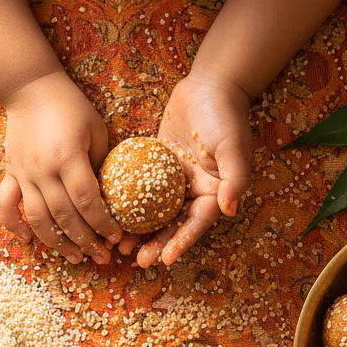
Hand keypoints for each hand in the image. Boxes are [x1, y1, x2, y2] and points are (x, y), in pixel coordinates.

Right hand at [0, 71, 121, 264]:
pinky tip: (27, 240)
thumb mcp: (97, 131)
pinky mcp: (10, 173)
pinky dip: (14, 226)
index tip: (116, 236)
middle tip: (102, 256)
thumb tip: (114, 198)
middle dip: (86, 240)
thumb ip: (102, 165)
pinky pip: (6, 205)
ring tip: (75, 257)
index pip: (87, 201)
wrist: (31, 87)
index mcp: (68, 158)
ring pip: (38, 219)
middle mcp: (43, 170)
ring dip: (57, 243)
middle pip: (64, 216)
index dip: (103, 224)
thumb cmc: (71, 107)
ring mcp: (23, 173)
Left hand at [120, 73, 251, 267]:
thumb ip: (235, 179)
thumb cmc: (226, 116)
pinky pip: (140, 189)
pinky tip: (111, 213)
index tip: (166, 259)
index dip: (181, 243)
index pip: (196, 224)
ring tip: (122, 245)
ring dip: (140, 231)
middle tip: (138, 260)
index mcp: (215, 193)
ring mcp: (174, 181)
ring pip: (154, 213)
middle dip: (157, 245)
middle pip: (173, 225)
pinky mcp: (157, 166)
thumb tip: (229, 210)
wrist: (210, 86)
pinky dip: (128, 203)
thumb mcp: (234, 147)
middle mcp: (195, 192)